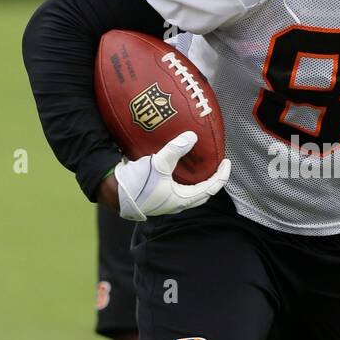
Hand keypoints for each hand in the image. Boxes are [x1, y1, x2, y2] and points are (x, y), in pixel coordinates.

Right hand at [114, 131, 230, 221]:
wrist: (113, 192)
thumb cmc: (137, 183)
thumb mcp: (158, 164)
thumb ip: (175, 150)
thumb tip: (193, 136)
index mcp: (181, 200)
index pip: (210, 189)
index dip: (221, 176)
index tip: (227, 162)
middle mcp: (175, 203)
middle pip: (201, 193)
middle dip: (210, 179)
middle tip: (215, 164)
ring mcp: (165, 200)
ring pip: (187, 190)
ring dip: (195, 179)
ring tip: (198, 164)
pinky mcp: (155, 194)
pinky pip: (174, 186)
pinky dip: (180, 176)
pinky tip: (176, 164)